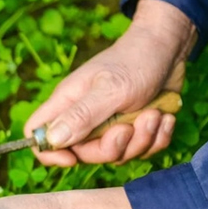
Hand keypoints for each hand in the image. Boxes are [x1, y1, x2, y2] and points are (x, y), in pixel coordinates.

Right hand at [25, 0, 195, 165]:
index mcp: (67, 103)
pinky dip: (157, 138)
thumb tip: (52, 139)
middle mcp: (83, 117)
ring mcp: (108, 125)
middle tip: (128, 127)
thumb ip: (81, 116)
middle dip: (110, 148)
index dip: (49, 153)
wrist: (170, 48)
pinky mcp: (133, 129)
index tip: (72, 159)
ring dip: (141, 140)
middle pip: (82, 154)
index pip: (37, 134)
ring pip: (115, 154)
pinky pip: (140, 150)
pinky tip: (164, 117)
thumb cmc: (136, 60)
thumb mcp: (111, 90)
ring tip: (154, 114)